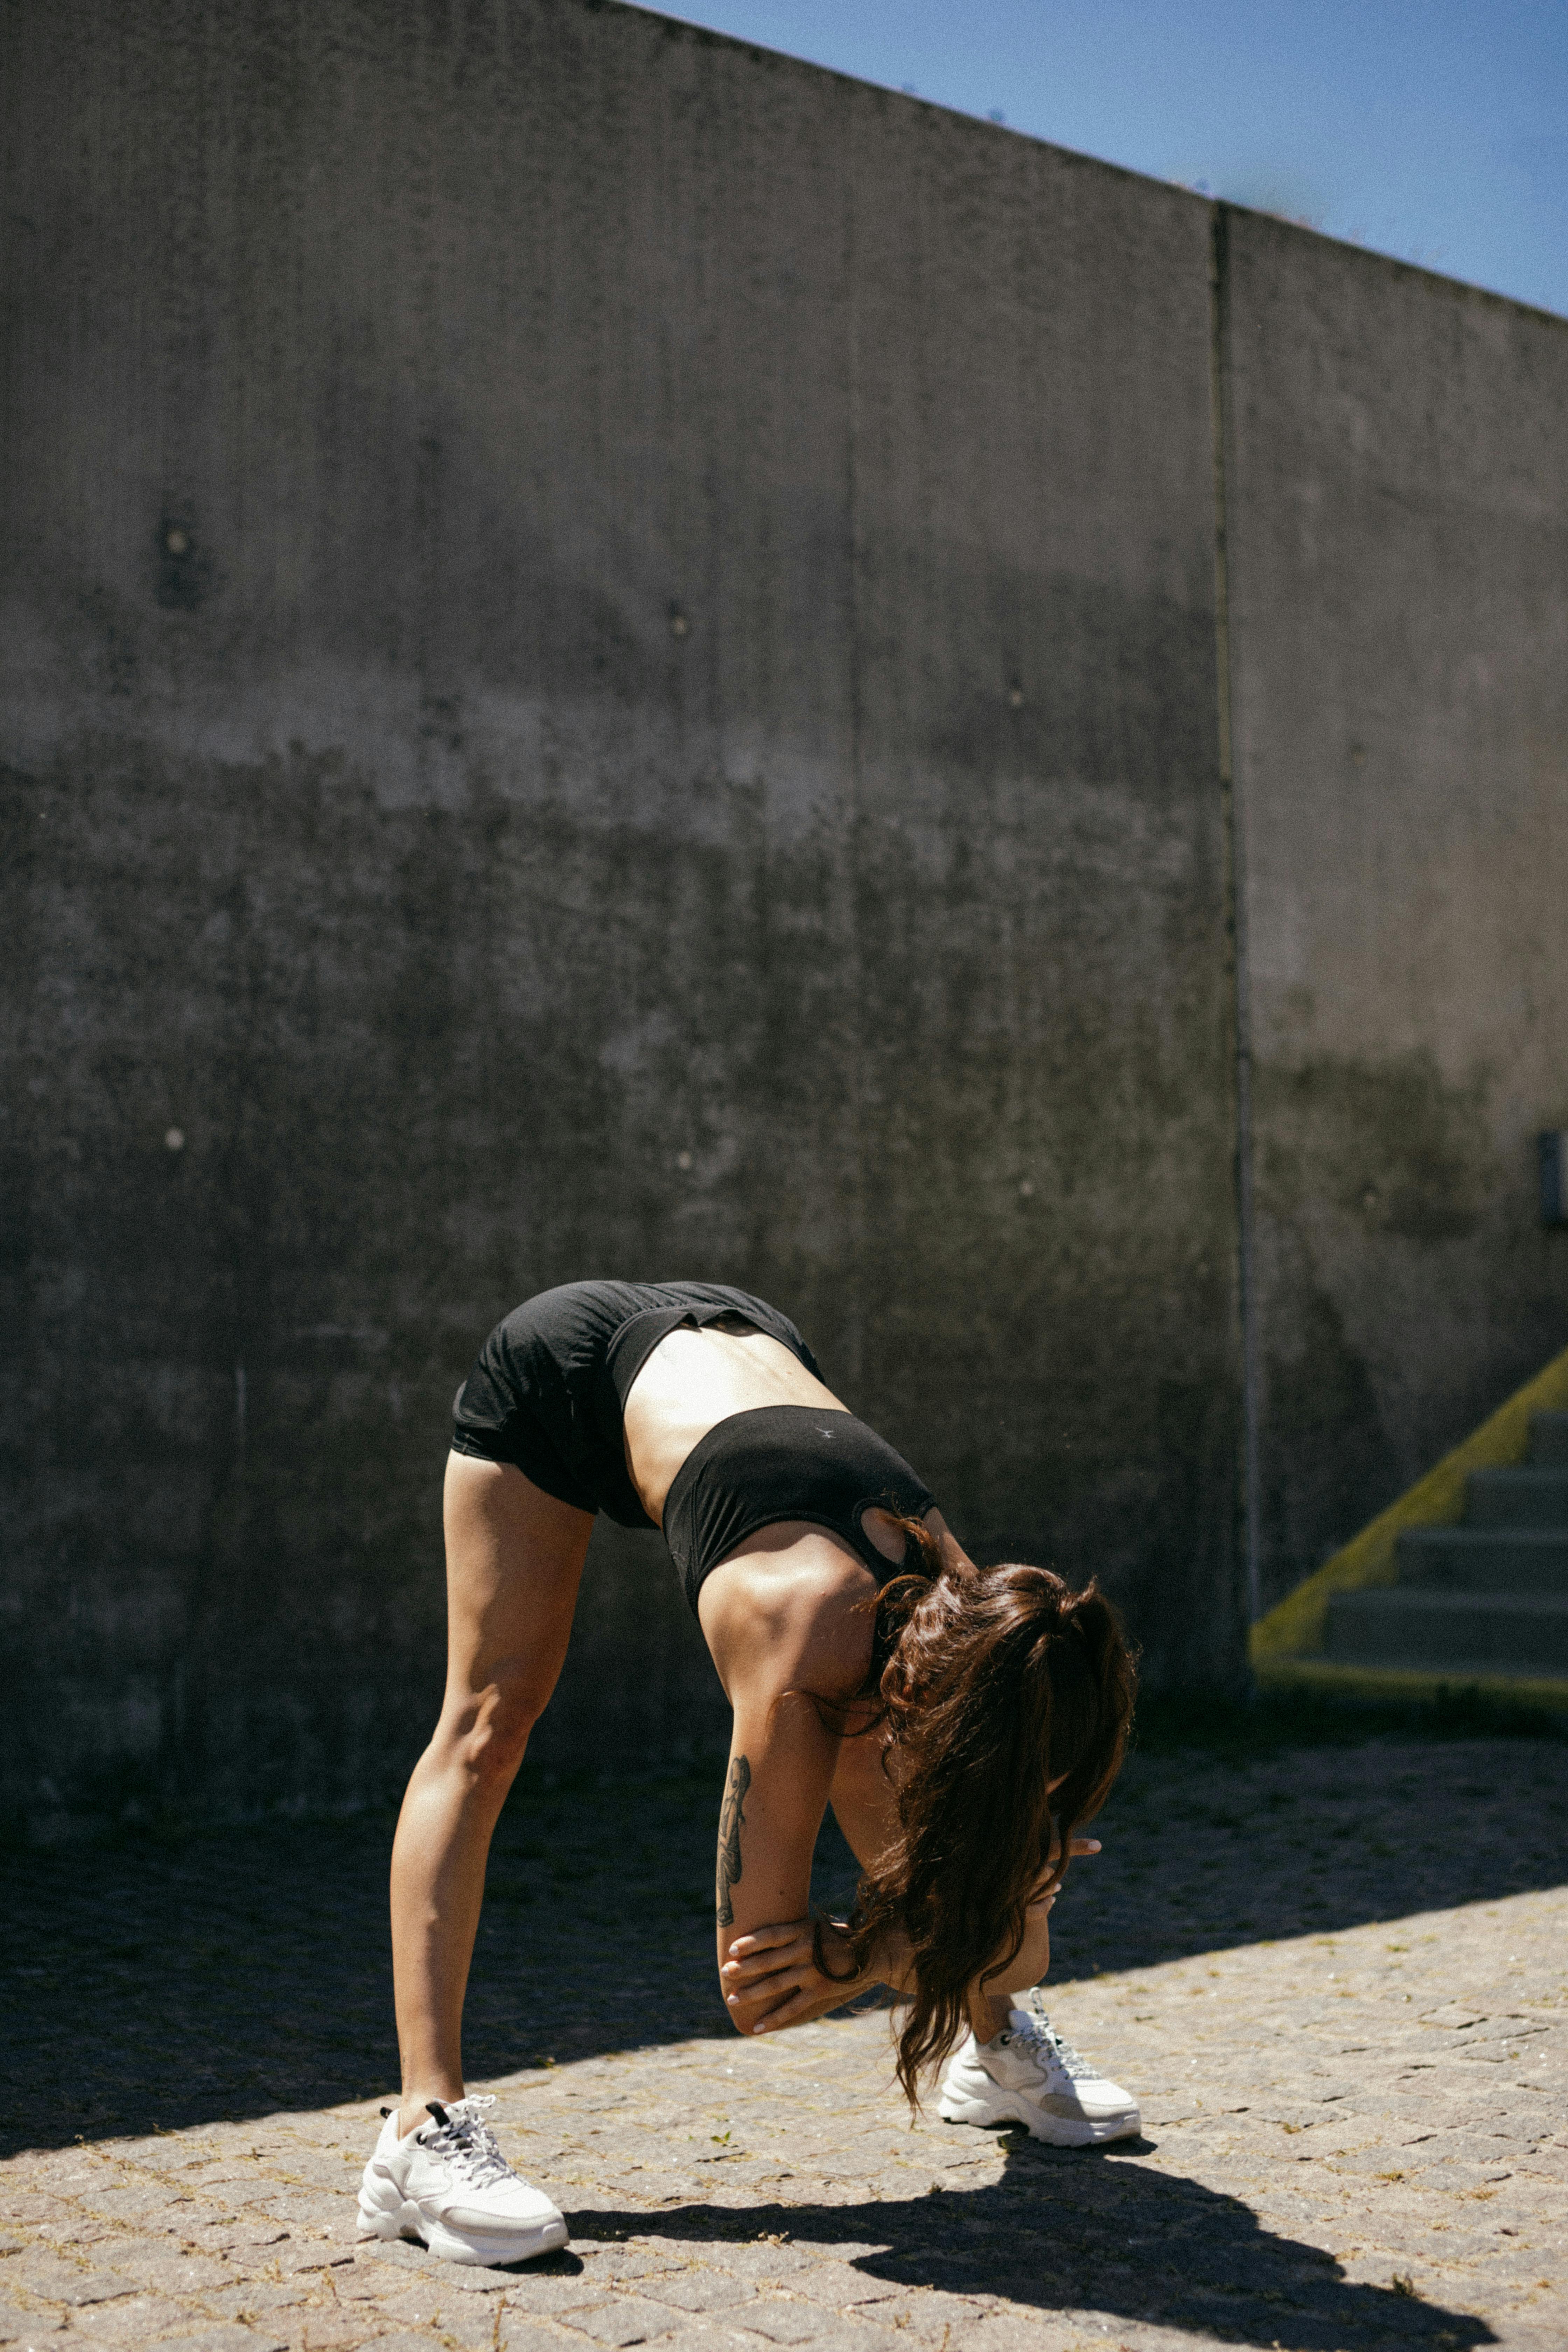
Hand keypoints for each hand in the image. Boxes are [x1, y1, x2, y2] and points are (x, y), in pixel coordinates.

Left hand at [720, 1918, 873, 2034]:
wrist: (870, 1952)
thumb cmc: (838, 1938)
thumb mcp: (816, 1927)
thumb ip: (793, 1932)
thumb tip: (763, 1934)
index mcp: (804, 1931)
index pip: (771, 1935)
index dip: (750, 1942)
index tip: (731, 1950)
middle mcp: (806, 1950)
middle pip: (769, 1959)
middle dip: (744, 1968)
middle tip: (725, 1972)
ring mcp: (812, 1971)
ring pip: (776, 1984)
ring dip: (752, 1992)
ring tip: (733, 1998)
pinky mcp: (820, 1991)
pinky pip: (792, 2007)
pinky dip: (773, 2018)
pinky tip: (757, 2027)